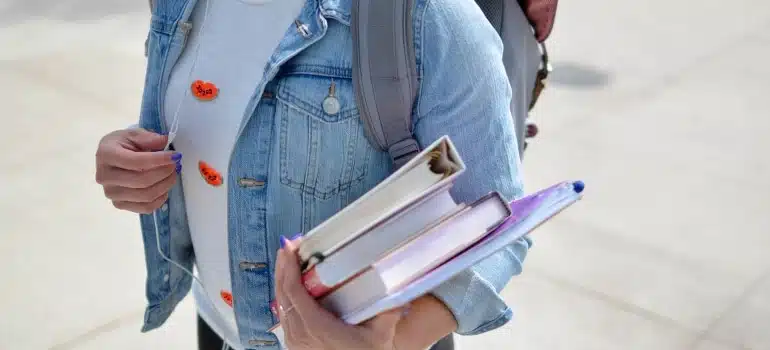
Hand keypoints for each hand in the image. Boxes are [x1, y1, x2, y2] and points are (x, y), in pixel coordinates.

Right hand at [95, 128, 180, 213]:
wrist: (112, 158)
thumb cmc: (123, 144)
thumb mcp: (134, 134)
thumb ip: (148, 138)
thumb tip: (164, 142)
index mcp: (106, 155)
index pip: (136, 161)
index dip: (159, 160)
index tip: (175, 156)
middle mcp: (105, 176)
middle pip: (142, 181)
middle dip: (165, 173)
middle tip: (175, 165)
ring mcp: (111, 193)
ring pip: (146, 196)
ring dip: (165, 185)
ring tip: (172, 174)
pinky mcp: (119, 204)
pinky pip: (145, 208)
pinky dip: (160, 199)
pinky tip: (164, 188)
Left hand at [274, 236, 407, 349]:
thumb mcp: (381, 335)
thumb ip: (389, 311)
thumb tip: (401, 287)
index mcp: (316, 327)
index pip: (294, 291)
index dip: (290, 267)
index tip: (292, 248)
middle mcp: (300, 334)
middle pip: (283, 294)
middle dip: (283, 267)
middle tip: (288, 247)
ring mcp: (295, 342)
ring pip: (281, 305)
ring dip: (282, 281)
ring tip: (288, 262)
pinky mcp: (295, 346)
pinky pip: (285, 317)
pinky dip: (285, 298)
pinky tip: (290, 288)